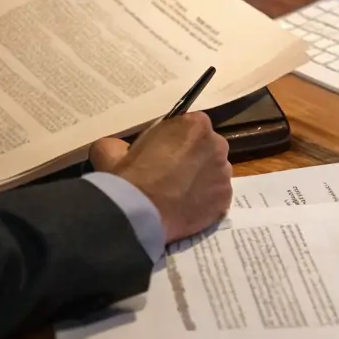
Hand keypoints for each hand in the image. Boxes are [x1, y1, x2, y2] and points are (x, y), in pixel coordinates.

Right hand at [89, 114, 232, 242]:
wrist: (139, 213)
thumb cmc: (129, 176)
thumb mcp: (112, 149)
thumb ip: (120, 143)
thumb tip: (118, 149)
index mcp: (196, 125)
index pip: (192, 126)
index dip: (178, 140)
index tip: (165, 152)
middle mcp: (217, 145)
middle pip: (207, 148)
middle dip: (193, 157)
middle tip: (172, 173)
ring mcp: (224, 174)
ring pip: (214, 172)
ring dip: (200, 178)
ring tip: (179, 193)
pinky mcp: (225, 199)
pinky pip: (216, 196)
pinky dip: (204, 200)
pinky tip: (186, 207)